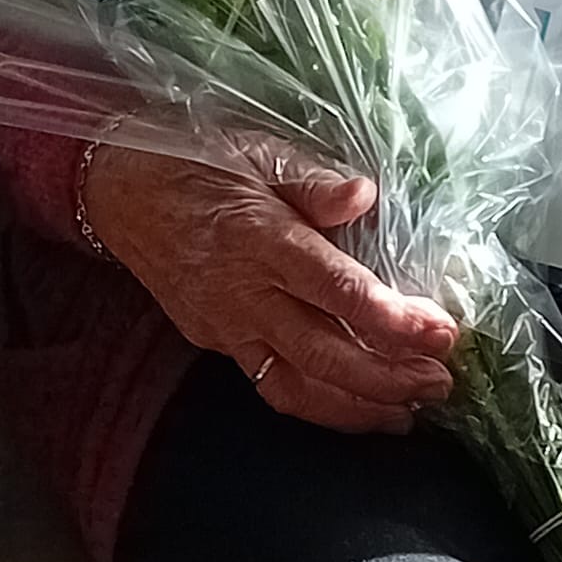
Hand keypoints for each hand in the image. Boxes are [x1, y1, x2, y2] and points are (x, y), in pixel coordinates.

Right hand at [82, 133, 457, 433]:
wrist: (118, 189)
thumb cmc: (195, 159)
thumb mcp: (256, 151)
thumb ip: (312, 179)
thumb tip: (365, 195)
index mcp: (262, 240)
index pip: (340, 293)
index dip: (396, 321)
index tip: (443, 332)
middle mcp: (245, 293)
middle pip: (326, 355)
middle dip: (390, 378)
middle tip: (442, 383)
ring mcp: (227, 325)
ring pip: (299, 387)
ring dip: (360, 407)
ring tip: (412, 411)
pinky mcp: (215, 342)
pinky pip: (271, 386)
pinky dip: (319, 407)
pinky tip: (357, 410)